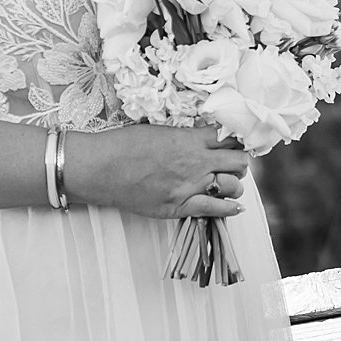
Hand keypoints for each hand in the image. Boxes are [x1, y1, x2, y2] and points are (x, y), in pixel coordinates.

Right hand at [72, 123, 248, 218]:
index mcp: (190, 140)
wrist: (101, 168)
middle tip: (232, 164)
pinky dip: (230, 208)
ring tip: (227, 184)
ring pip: (234, 186)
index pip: (230, 139)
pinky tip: (234, 205)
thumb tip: (200, 139)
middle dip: (239, 162)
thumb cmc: (123, 145)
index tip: (233, 144)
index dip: (236, 141)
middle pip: (239, 162)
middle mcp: (196, 163)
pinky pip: (217, 209)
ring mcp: (190, 187)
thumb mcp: (158, 131)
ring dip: (235, 184)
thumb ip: (184, 137)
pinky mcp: (179, 206)